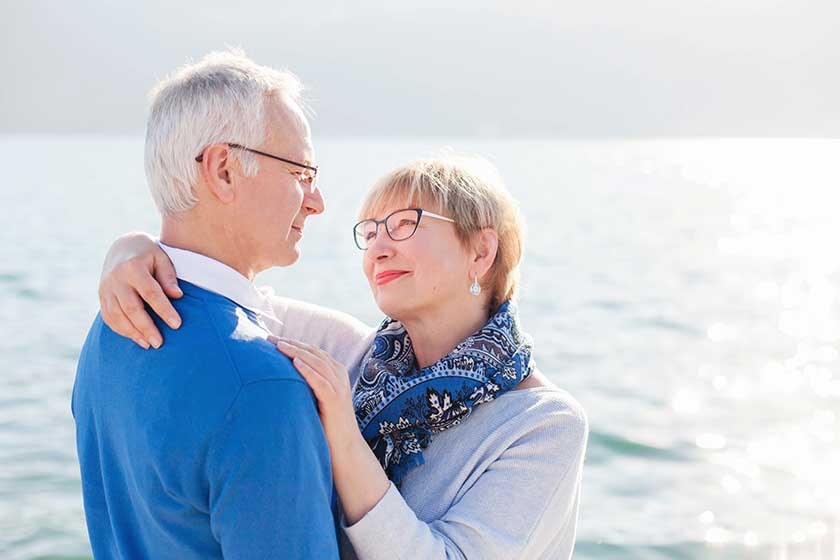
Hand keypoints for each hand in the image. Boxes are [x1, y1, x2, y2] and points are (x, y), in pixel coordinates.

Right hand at [99, 232, 182, 348]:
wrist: (123, 247)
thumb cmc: (149, 255)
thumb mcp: (162, 258)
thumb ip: (168, 277)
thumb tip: (178, 296)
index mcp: (133, 267)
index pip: (150, 292)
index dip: (163, 309)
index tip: (177, 324)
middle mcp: (116, 279)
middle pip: (130, 307)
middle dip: (146, 327)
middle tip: (160, 343)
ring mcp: (106, 288)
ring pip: (116, 315)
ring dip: (133, 333)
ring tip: (149, 345)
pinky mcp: (102, 297)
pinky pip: (109, 317)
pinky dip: (121, 330)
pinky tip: (137, 338)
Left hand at [269, 337, 363, 454]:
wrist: (344, 447)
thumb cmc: (327, 424)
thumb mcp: (316, 398)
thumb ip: (306, 385)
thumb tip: (280, 376)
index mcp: (335, 373)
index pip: (313, 351)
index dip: (294, 343)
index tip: (274, 340)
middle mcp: (339, 376)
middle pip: (313, 353)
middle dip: (291, 344)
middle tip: (270, 339)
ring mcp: (339, 387)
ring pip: (317, 363)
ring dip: (297, 352)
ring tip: (279, 345)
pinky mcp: (335, 400)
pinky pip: (321, 381)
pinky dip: (308, 371)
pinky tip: (295, 363)